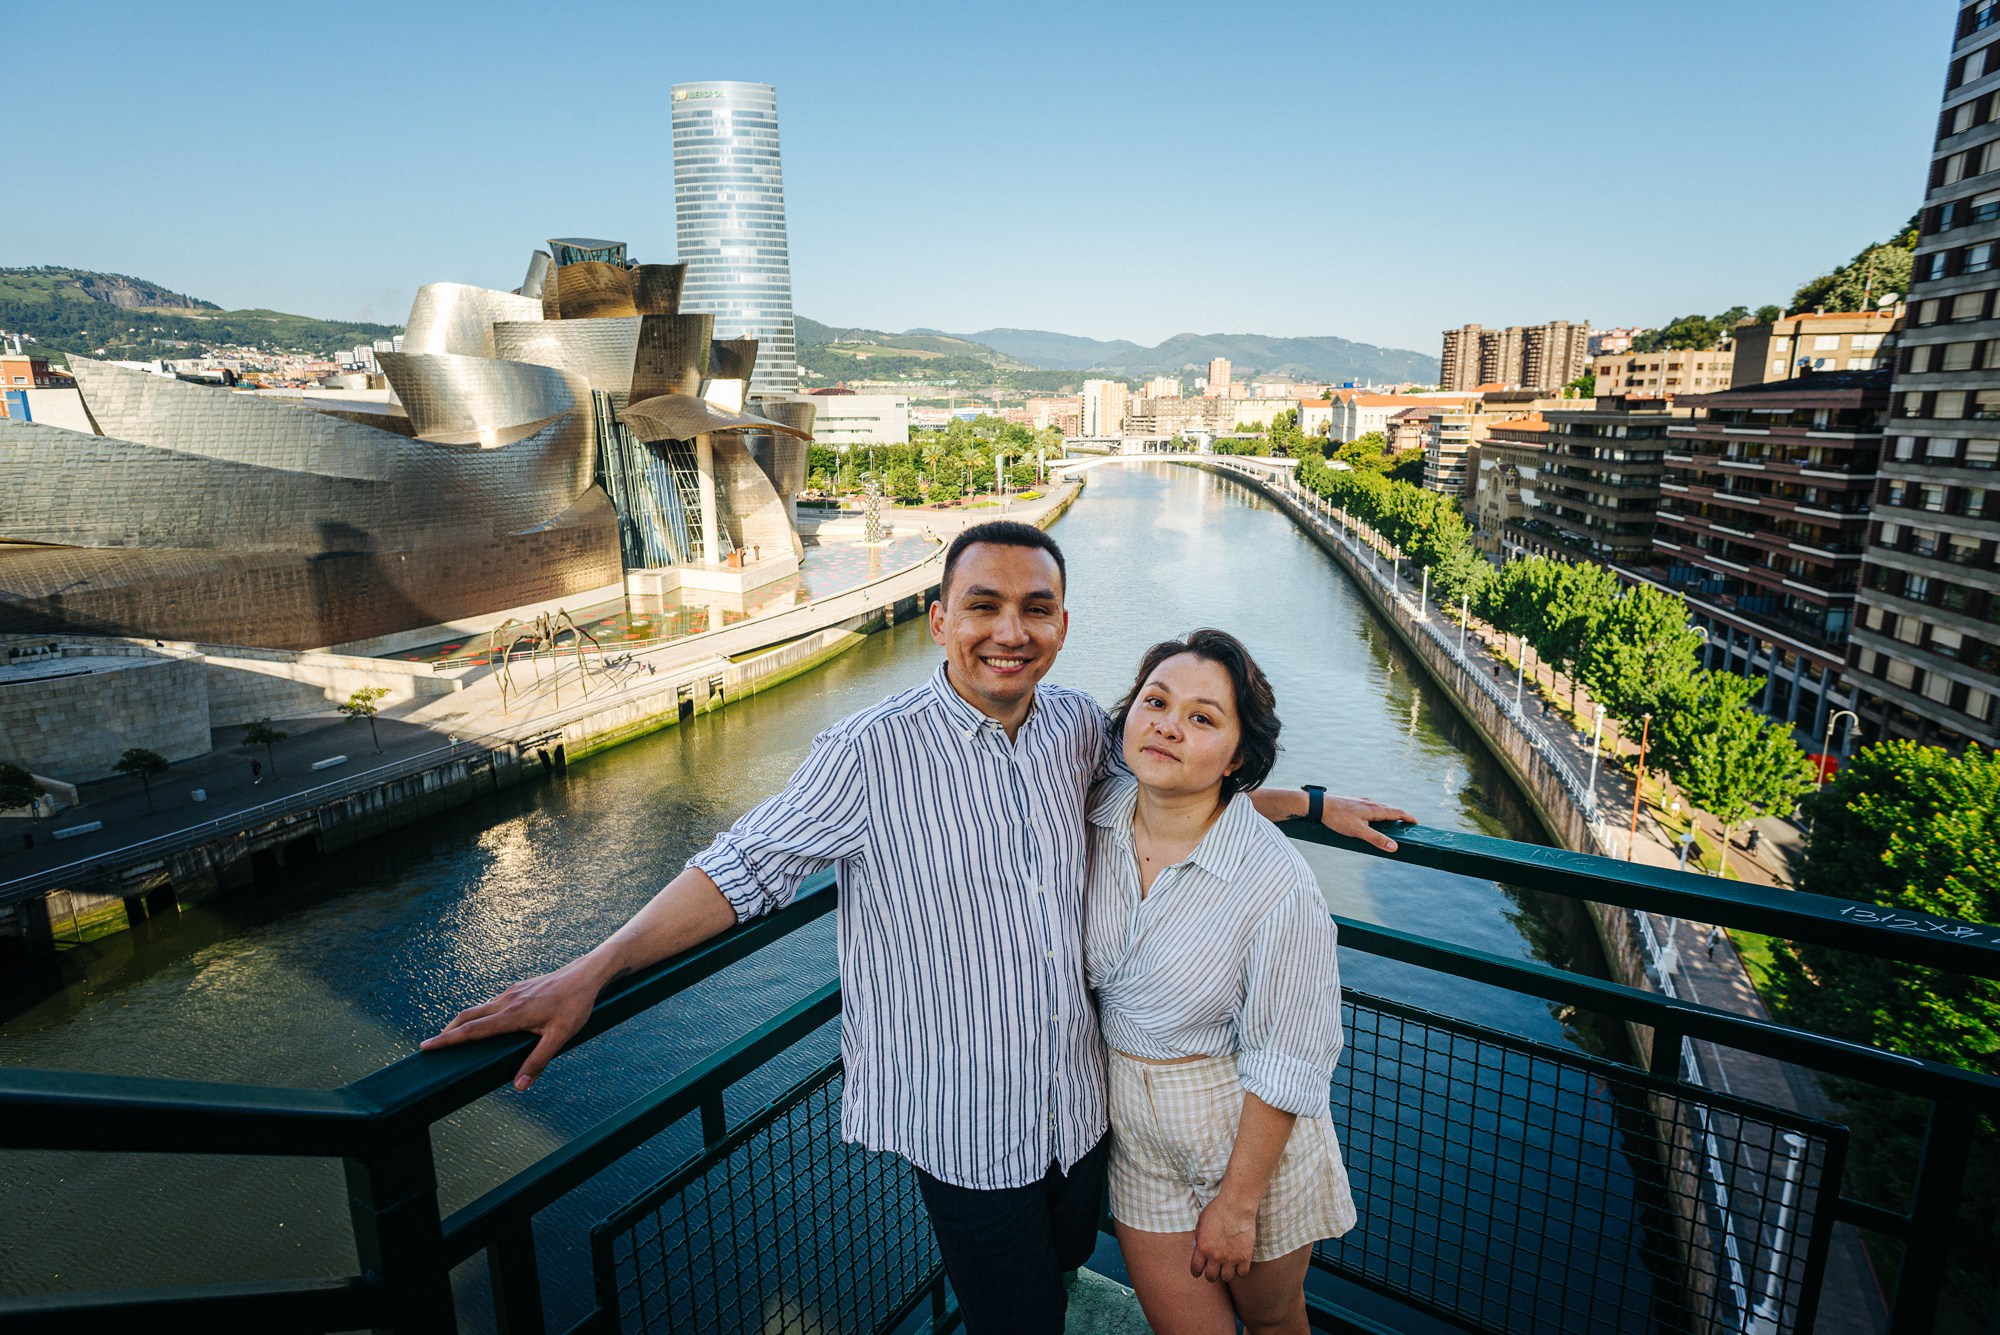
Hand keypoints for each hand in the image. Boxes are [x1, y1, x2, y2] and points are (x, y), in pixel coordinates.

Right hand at [420, 955, 614, 1090]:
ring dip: (462, 1022)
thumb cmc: (574, 1006)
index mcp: (512, 1015)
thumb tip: (518, 1087)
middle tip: (430, 1046)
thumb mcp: (560, 1037)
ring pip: (478, 1008)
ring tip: (451, 1037)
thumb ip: (538, 1061)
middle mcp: (506, 1001)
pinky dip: (478, 1015)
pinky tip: (483, 1023)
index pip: (472, 1030)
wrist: (586, 975)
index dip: (447, 1040)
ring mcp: (511, 993)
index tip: (426, 1047)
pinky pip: (491, 1003)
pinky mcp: (518, 989)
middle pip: (467, 1016)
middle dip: (447, 1031)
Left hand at [1191, 1193, 1257, 1282]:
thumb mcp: (1201, 1222)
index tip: (1199, 1272)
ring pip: (1226, 1278)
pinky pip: (1242, 1273)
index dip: (1196, 1272)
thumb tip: (1196, 1248)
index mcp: (1202, 1248)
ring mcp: (1230, 1258)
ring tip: (1227, 1267)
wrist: (1236, 1206)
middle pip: (1211, 1277)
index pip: (1196, 1269)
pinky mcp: (1244, 1257)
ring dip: (1226, 1274)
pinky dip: (1240, 1270)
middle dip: (1211, 1274)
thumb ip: (1198, 1237)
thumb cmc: (1217, 1210)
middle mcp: (1215, 1256)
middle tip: (1214, 1270)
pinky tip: (1239, 1264)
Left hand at [1322, 795, 1415, 852]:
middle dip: (1399, 817)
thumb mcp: (1358, 831)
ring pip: (1379, 808)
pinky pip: (1371, 808)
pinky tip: (1371, 820)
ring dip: (1388, 815)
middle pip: (1390, 810)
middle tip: (1406, 826)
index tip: (1416, 823)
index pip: (1397, 812)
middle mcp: (1370, 802)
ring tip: (1391, 825)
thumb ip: (1376, 839)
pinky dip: (1377, 814)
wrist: (1319, 805)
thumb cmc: (1338, 818)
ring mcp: (1361, 801)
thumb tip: (1394, 847)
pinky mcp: (1354, 802)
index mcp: (1374, 809)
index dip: (1408, 817)